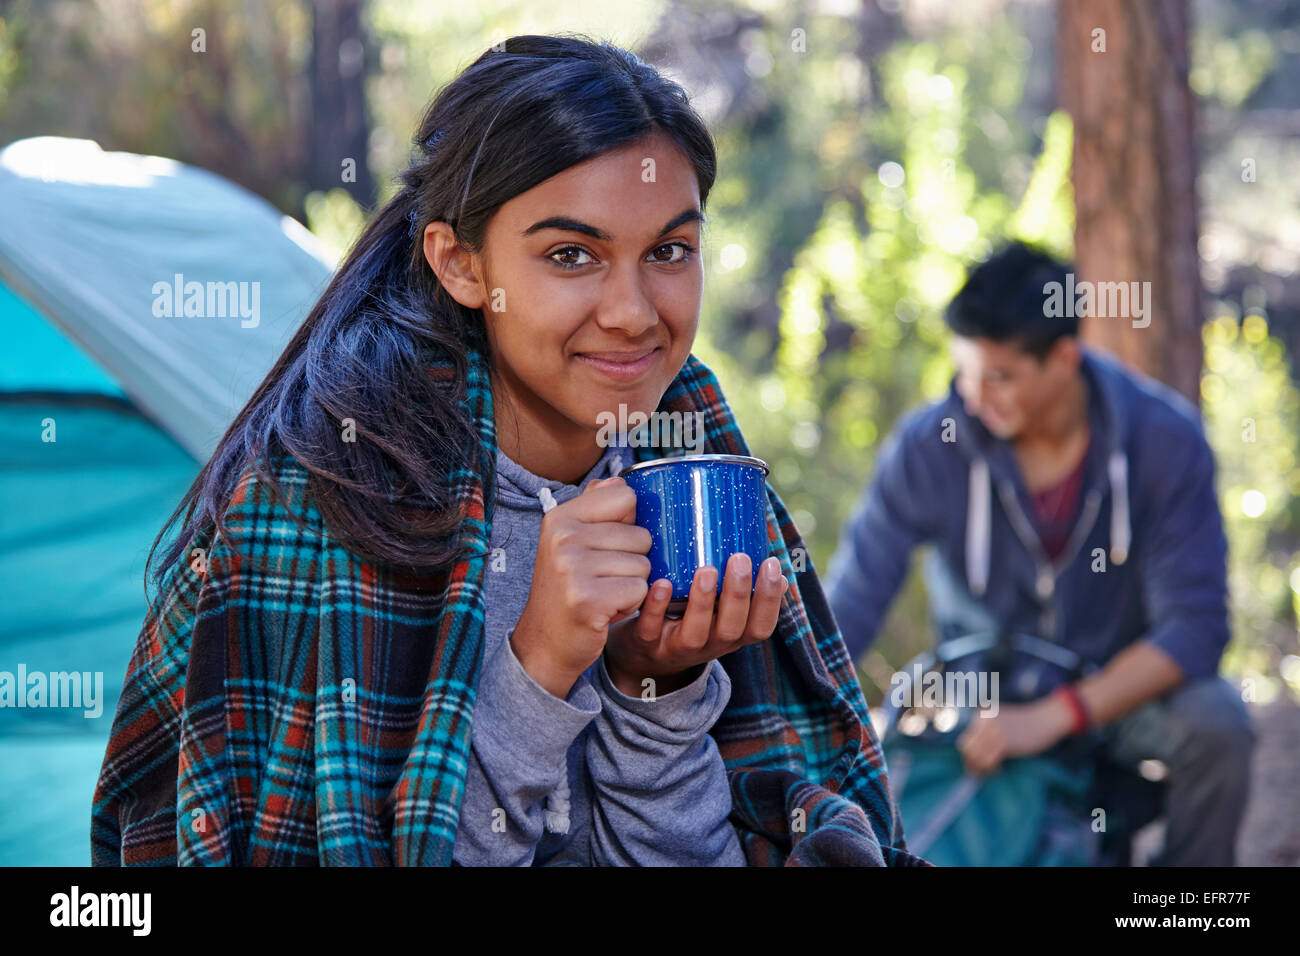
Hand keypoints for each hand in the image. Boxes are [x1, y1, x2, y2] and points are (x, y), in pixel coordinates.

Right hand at [511, 477, 652, 698]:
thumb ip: (595, 509)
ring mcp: (573, 568)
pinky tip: (606, 610)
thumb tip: (618, 481)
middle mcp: (563, 538)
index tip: (607, 544)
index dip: (629, 523)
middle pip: (641, 535)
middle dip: (633, 561)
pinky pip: (640, 590)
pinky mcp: (588, 599)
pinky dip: (630, 604)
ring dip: (632, 585)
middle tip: (602, 579)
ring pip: (644, 565)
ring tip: (603, 594)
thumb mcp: (571, 543)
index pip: (626, 497)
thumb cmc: (566, 590)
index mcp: (560, 518)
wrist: (545, 643)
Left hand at [603, 552, 788, 698]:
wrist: (644, 652)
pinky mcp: (647, 643)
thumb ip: (739, 586)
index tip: (773, 564)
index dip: (770, 600)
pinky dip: (657, 606)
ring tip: (707, 570)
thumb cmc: (689, 617)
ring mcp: (677, 647)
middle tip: (740, 559)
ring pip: (695, 632)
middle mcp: (709, 645)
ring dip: (703, 601)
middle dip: (738, 594)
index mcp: (731, 635)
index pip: (761, 626)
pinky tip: (663, 583)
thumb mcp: (718, 609)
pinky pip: (651, 629)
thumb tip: (770, 555)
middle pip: (731, 628)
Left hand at [956, 696, 1074, 774]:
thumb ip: (986, 731)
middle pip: (966, 748)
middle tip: (980, 771)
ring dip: (980, 768)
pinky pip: (987, 761)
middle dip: (971, 762)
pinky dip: (990, 769)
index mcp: (981, 715)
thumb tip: (972, 756)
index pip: (965, 739)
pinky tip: (1000, 768)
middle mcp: (983, 721)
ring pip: (975, 756)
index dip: (968, 754)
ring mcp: (993, 731)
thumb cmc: (1026, 724)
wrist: (1045, 719)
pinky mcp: (1004, 743)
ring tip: (992, 770)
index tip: (975, 764)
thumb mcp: (1001, 722)